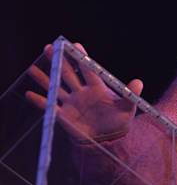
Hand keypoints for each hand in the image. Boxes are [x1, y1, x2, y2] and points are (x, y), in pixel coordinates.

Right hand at [25, 43, 142, 141]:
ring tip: (33, 68)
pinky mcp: (64, 116)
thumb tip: (139, 82)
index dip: (81, 58)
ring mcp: (72, 103)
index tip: (73, 45)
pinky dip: (40, 101)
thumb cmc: (118, 120)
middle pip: (68, 74)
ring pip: (56, 88)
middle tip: (49, 48)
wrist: (108, 139)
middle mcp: (82, 93)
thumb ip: (130, 95)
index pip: (87, 70)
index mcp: (96, 88)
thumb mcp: (127, 108)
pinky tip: (29, 94)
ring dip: (45, 79)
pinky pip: (50, 107)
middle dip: (59, 62)